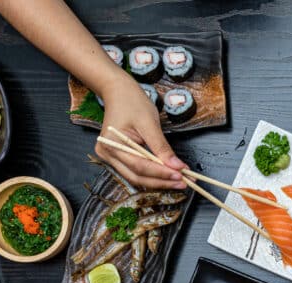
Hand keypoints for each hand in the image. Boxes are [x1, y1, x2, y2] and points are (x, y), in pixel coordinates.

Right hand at [95, 73, 187, 189]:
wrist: (118, 92)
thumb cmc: (132, 102)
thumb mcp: (150, 123)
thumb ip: (162, 147)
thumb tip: (177, 166)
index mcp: (112, 144)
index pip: (140, 166)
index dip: (162, 173)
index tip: (181, 175)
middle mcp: (107, 155)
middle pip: (137, 176)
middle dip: (162, 181)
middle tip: (184, 183)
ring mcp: (110, 158)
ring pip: (137, 177)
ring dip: (159, 181)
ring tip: (179, 181)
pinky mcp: (117, 158)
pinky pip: (135, 172)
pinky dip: (152, 175)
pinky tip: (167, 176)